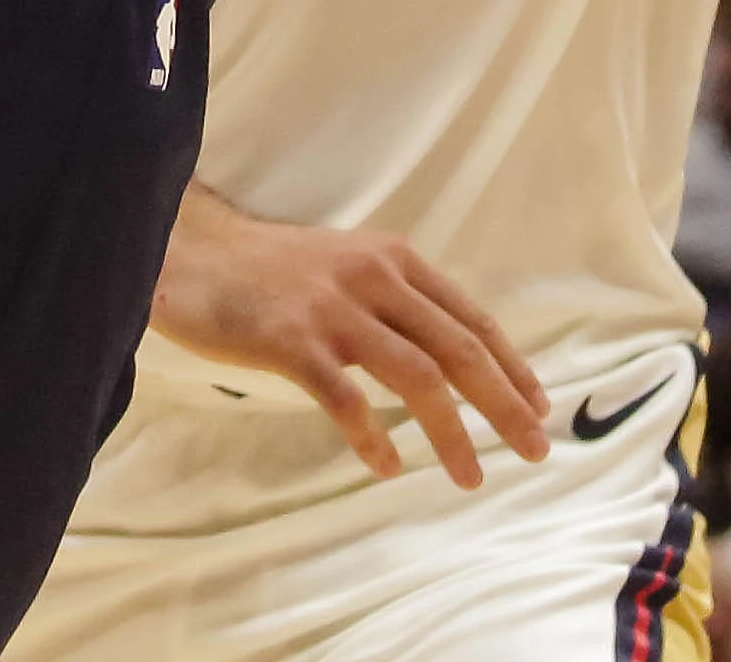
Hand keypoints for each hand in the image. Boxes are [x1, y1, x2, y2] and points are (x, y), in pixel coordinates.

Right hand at [146, 190, 551, 487]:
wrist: (192, 254)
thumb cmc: (270, 271)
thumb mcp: (347, 265)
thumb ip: (393, 299)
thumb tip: (446, 352)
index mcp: (394, 260)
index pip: (470, 318)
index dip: (511, 364)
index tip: (539, 405)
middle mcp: (373, 279)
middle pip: (459, 348)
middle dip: (503, 403)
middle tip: (535, 448)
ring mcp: (334, 310)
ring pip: (417, 377)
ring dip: (451, 433)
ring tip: (469, 476)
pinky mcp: (292, 341)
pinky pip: (347, 400)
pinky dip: (373, 438)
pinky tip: (387, 467)